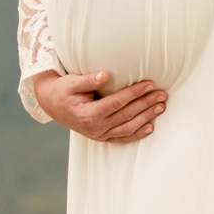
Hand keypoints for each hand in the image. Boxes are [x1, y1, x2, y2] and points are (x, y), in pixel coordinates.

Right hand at [33, 69, 165, 141]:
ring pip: (128, 128)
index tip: (150, 84)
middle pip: (126, 115)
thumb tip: (105, 75)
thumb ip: (88, 80)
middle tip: (163, 94)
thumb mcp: (71, 82)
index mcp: (88, 114)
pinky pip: (122, 138)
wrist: (51, 104)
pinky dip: (137, 134)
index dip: (135, 93)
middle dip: (146, 104)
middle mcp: (94, 128)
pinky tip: (150, 127)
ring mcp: (98, 135)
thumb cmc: (62, 90)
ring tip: (161, 106)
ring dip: (147, 117)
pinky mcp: (101, 137)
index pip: (117, 102)